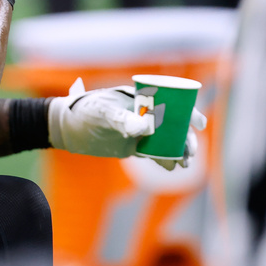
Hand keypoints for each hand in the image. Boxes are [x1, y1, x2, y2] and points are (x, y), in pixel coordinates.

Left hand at [47, 78, 206, 170]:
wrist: (66, 128)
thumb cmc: (83, 112)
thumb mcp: (102, 113)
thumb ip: (121, 119)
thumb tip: (145, 128)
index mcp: (141, 98)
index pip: (172, 102)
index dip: (189, 111)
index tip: (199, 124)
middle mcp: (144, 113)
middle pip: (174, 124)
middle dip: (186, 138)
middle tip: (189, 153)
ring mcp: (139, 130)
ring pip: (167, 140)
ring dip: (179, 150)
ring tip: (183, 164)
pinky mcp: (133, 145)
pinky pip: (154, 152)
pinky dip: (165, 159)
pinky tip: (171, 167)